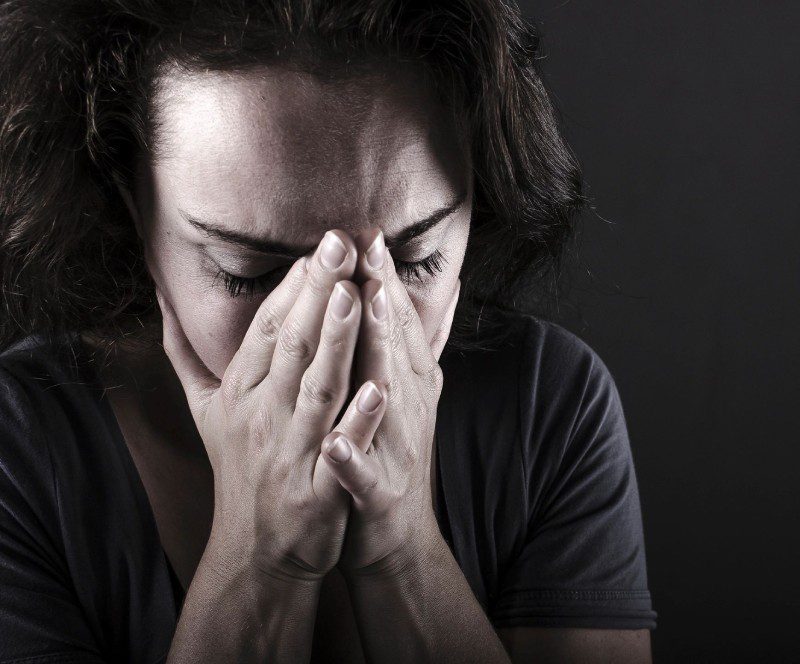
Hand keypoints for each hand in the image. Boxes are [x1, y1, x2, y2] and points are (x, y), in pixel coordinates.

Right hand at [155, 230, 386, 583]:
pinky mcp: (317, 491)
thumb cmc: (238, 465)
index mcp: (240, 393)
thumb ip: (184, 352)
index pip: (266, 330)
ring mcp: (290, 453)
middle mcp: (261, 416)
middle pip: (291, 347)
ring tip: (355, 296)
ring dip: (337, 342)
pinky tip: (381, 389)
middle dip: (317, 294)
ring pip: (316, 389)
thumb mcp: (204, 408)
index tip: (317, 247)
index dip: (292, 288)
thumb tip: (160, 296)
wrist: (255, 547)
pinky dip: (358, 421)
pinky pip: (340, 451)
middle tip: (340, 244)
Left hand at [320, 229, 460, 575]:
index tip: (368, 233)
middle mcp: (407, 408)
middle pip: (395, 346)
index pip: (396, 324)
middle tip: (369, 249)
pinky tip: (335, 445)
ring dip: (378, 354)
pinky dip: (352, 460)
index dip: (384, 278)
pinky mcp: (378, 494)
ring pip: (387, 397)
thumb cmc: (389, 452)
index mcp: (405, 384)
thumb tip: (419, 291)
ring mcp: (396, 450)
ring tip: (367, 310)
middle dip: (383, 297)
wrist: (396, 535)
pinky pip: (363, 476)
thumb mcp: (403, 394)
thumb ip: (406, 346)